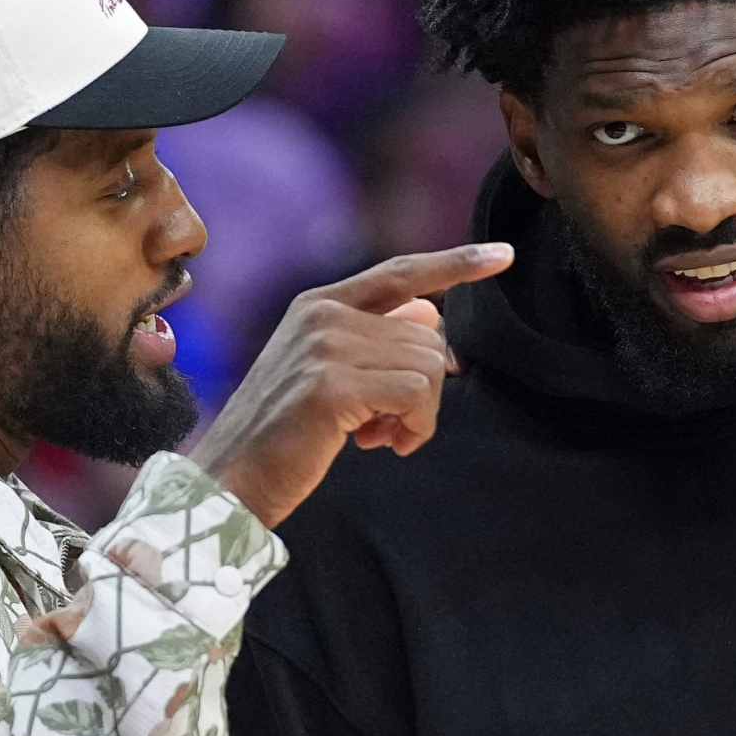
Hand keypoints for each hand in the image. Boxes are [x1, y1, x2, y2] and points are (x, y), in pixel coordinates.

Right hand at [189, 243, 513, 527]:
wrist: (232, 480)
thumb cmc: (284, 435)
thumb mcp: (329, 374)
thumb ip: (375, 341)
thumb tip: (432, 315)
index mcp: (319, 304)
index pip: (402, 272)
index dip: (456, 263)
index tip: (503, 256)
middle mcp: (323, 314)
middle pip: (429, 337)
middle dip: (424, 391)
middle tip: (388, 427)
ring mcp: (326, 346)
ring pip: (429, 366)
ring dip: (420, 414)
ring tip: (383, 437)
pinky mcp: (333, 384)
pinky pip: (416, 395)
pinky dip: (416, 428)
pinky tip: (385, 445)